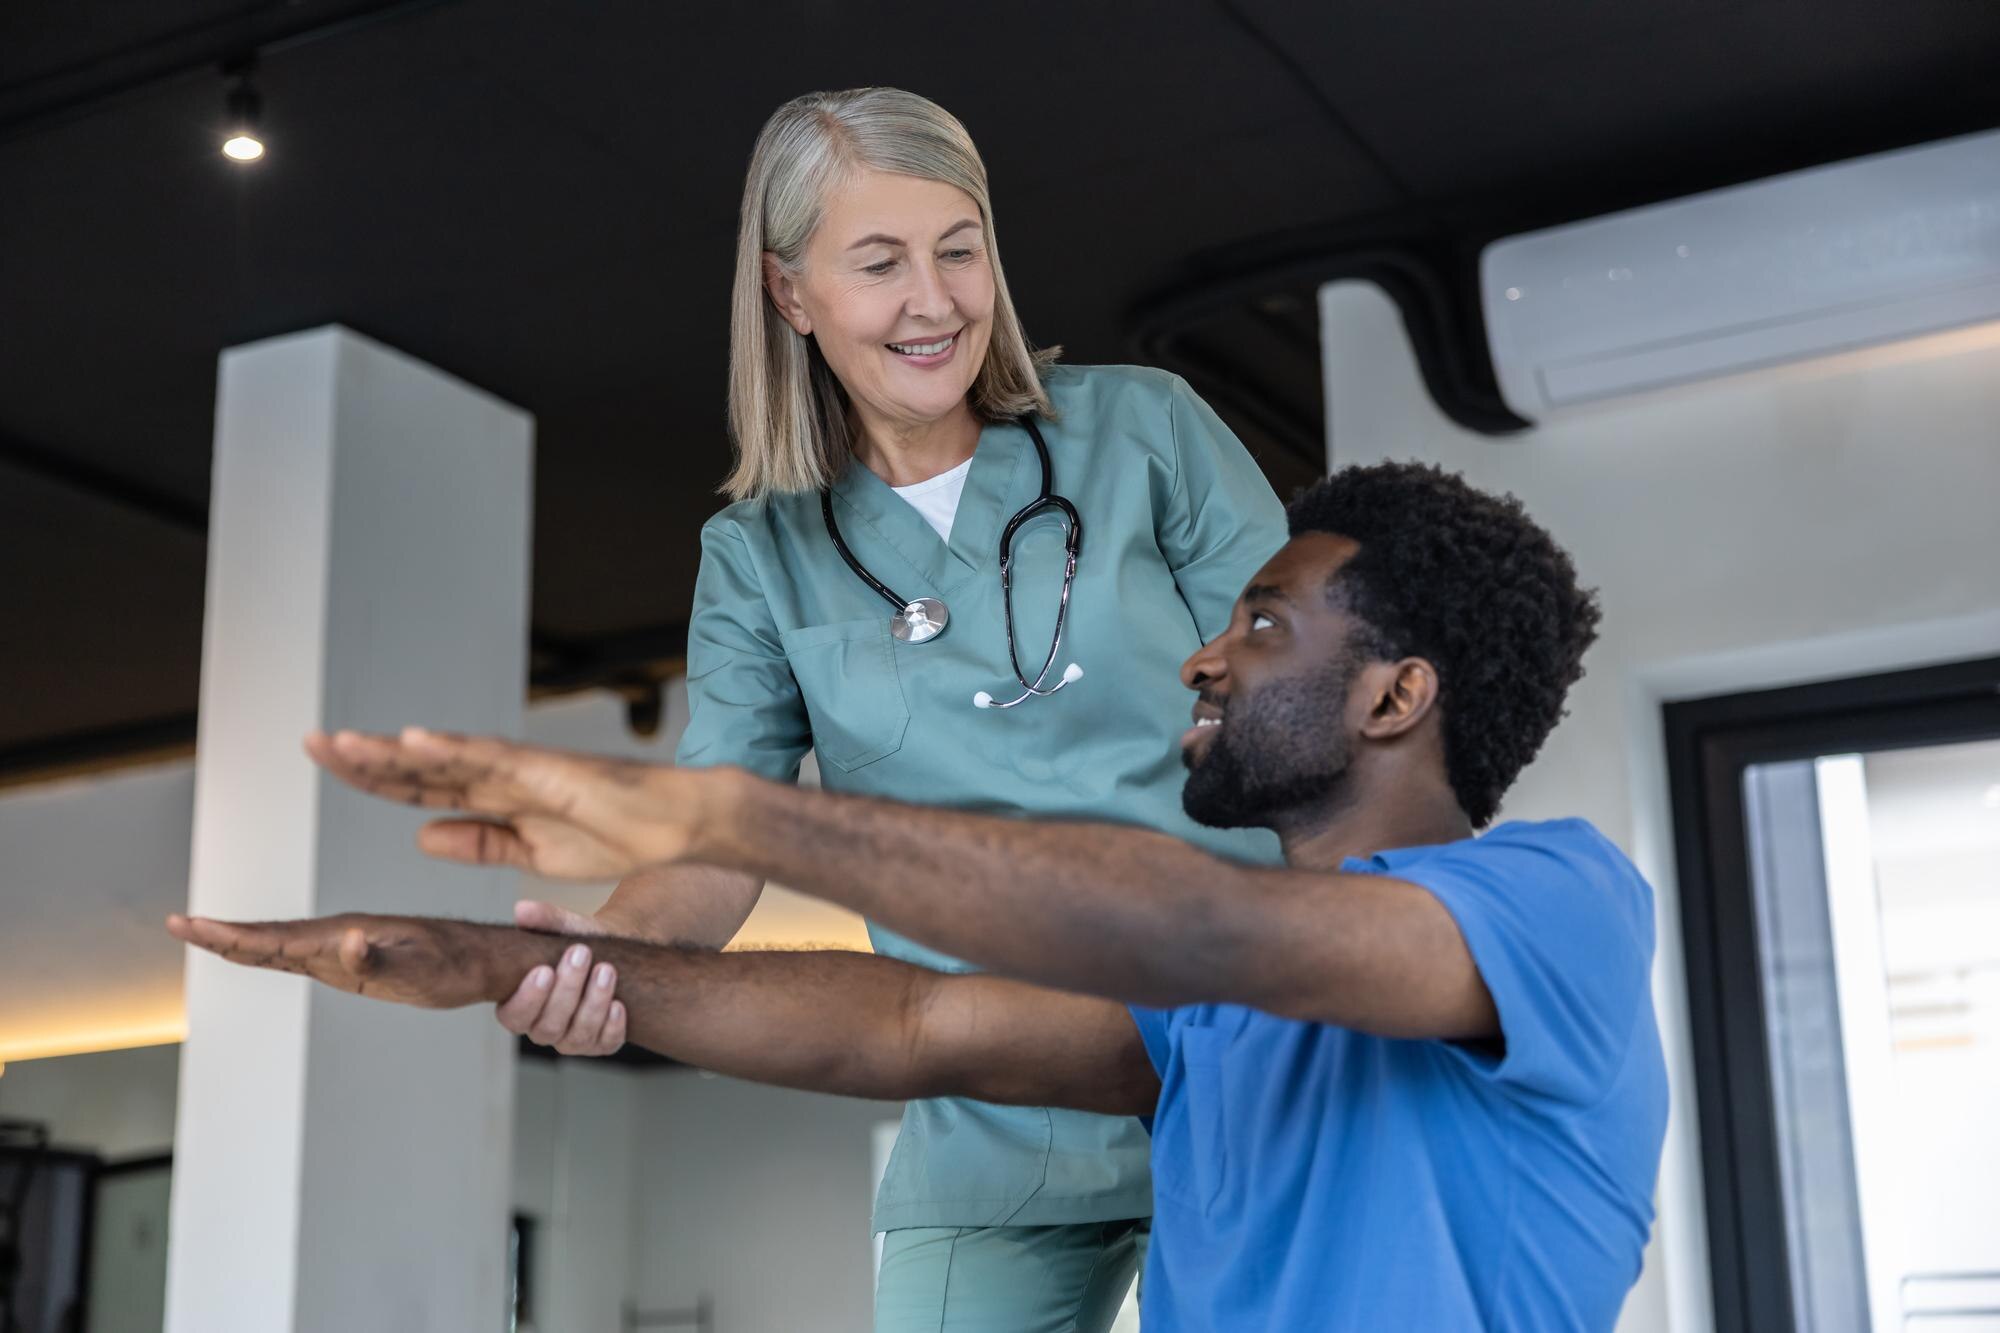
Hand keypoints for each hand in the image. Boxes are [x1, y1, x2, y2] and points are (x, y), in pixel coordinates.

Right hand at [167, 912, 500, 1008]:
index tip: (189, 924)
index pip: (276, 936)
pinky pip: (301, 957)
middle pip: (268, 937)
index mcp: (346, 933)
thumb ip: (380, 955)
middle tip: (176, 924)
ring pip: (280, 946)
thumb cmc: (456, 965)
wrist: (483, 959)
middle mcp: (339, 936)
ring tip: (198, 934)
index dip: (230, 935)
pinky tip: (251, 952)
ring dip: (238, 942)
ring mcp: (343, 948)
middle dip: (220, 934)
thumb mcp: (420, 966)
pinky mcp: (352, 962)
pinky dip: (267, 953)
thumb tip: (344, 942)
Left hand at [304, 727, 704, 879]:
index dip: (376, 776)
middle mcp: (503, 776)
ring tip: (342, 744)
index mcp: (498, 798)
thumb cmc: (620, 835)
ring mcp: (525, 770)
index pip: (423, 785)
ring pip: (446, 758)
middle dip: (366, 756)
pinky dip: (453, 749)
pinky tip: (414, 742)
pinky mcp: (550, 771)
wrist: (678, 828)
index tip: (330, 763)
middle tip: (312, 743)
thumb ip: (480, 841)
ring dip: (394, 752)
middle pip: (422, 766)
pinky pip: (493, 759)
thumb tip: (421, 835)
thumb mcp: (532, 850)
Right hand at [496, 901, 627, 1054]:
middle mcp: (542, 1028)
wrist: (617, 951)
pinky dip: (612, 1026)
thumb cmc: (580, 943)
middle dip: (566, 991)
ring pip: (577, 1037)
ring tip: (606, 970)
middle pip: (547, 1027)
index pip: (513, 1015)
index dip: (527, 998)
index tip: (544, 969)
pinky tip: (619, 1004)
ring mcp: (572, 1039)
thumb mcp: (565, 928)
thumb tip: (522, 909)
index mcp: (520, 1005)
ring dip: (592, 1004)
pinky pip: (605, 1044)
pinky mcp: (601, 1043)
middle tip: (581, 954)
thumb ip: (544, 919)